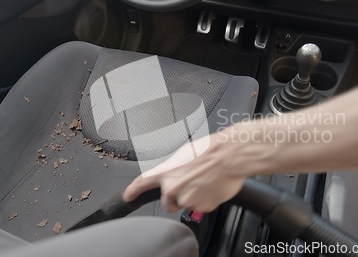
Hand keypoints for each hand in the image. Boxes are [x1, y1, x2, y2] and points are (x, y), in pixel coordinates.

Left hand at [123, 132, 244, 212]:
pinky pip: (200, 207)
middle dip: (175, 198)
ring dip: (192, 197)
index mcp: (166, 172)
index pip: (142, 183)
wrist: (228, 155)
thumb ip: (175, 168)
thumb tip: (175, 174)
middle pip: (167, 202)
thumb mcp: (184, 154)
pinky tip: (211, 188)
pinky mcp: (201, 207)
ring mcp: (187, 199)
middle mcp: (173, 188)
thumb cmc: (210, 150)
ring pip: (185, 204)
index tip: (128, 196)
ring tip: (204, 182)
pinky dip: (205, 200)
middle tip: (190, 186)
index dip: (132, 191)